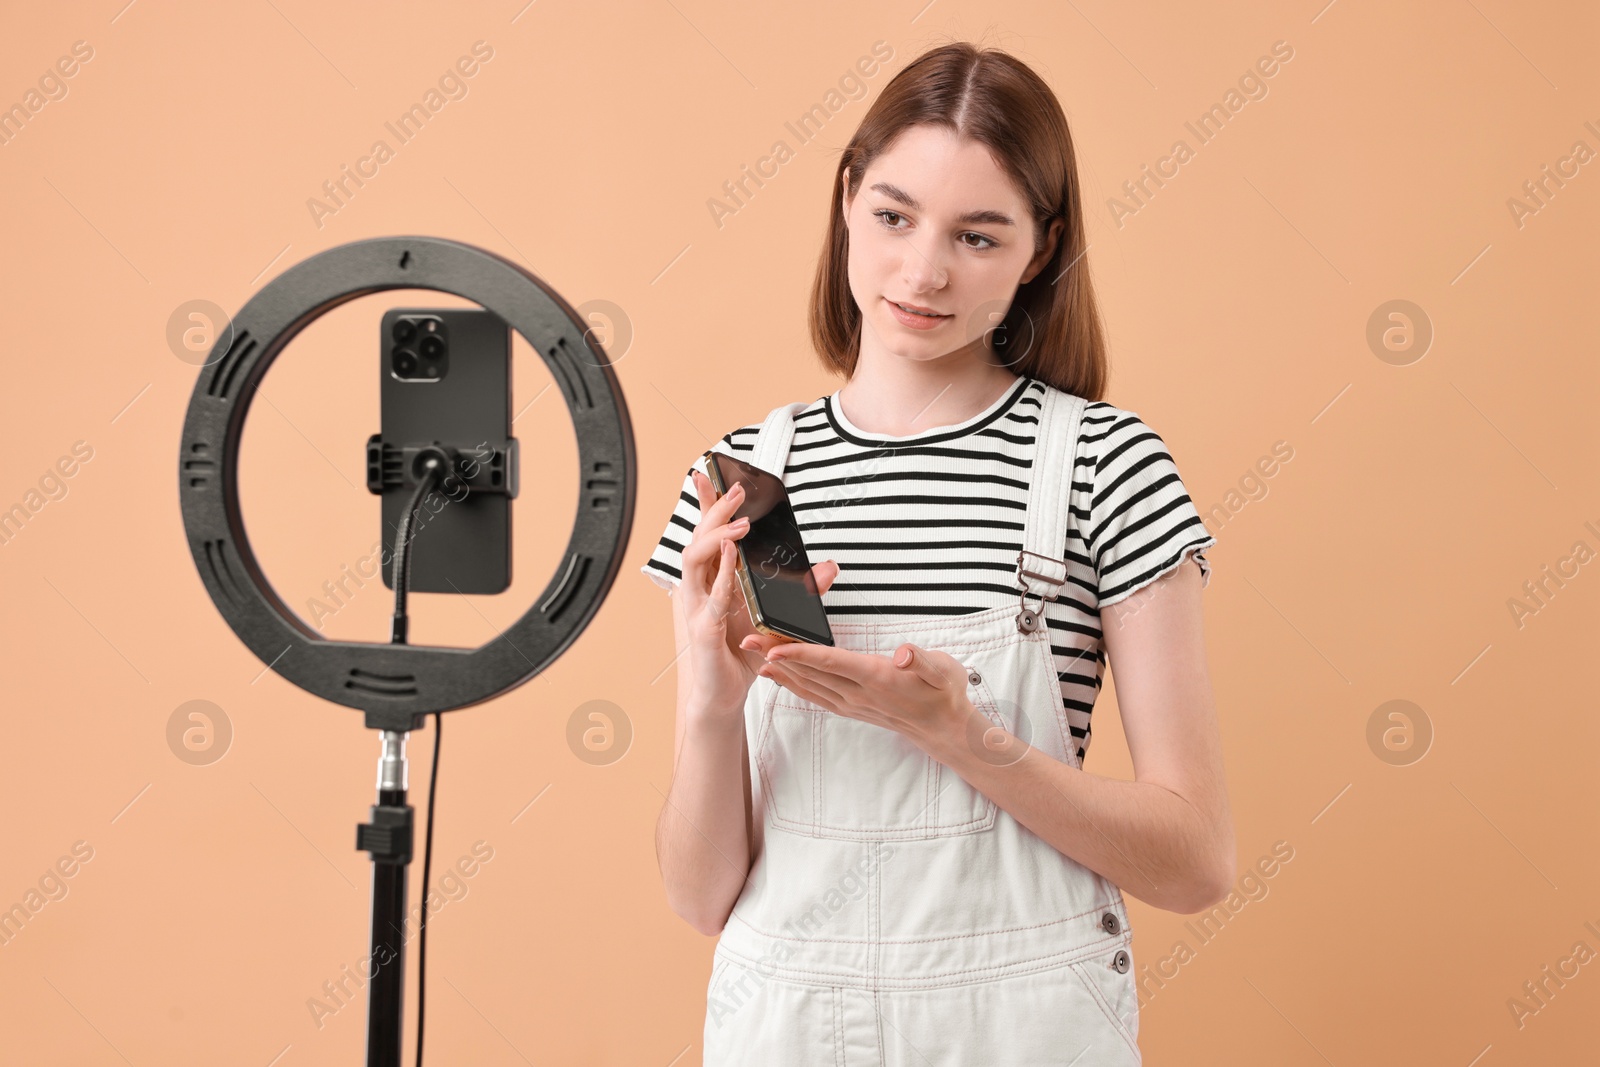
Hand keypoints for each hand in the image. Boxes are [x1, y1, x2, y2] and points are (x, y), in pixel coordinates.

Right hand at [679, 467, 840, 712]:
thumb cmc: (744, 654)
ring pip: (694, 562)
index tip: (708, 473)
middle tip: (736, 490)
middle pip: (698, 539)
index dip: (706, 504)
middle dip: (714, 511)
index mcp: (713, 581)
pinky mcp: (704, 632)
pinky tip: (731, 561)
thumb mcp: (779, 617)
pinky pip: (709, 600)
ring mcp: (698, 609)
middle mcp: (699, 590)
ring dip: (716, 538)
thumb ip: (802, 590)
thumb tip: (829, 567)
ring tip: (740, 525)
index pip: (707, 535)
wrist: (725, 695)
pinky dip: (720, 578)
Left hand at [745, 639, 980, 757]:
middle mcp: (858, 692)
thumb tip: (904, 652)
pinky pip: (814, 694)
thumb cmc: (944, 693)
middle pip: (810, 670)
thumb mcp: (944, 671)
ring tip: (753, 650)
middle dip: (776, 654)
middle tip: (747, 637)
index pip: (832, 662)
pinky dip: (792, 682)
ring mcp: (851, 702)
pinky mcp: (849, 707)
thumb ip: (923, 661)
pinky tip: (777, 673)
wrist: (944, 727)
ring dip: (779, 667)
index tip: (776, 645)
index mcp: (876, 677)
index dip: (802, 653)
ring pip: (808, 682)